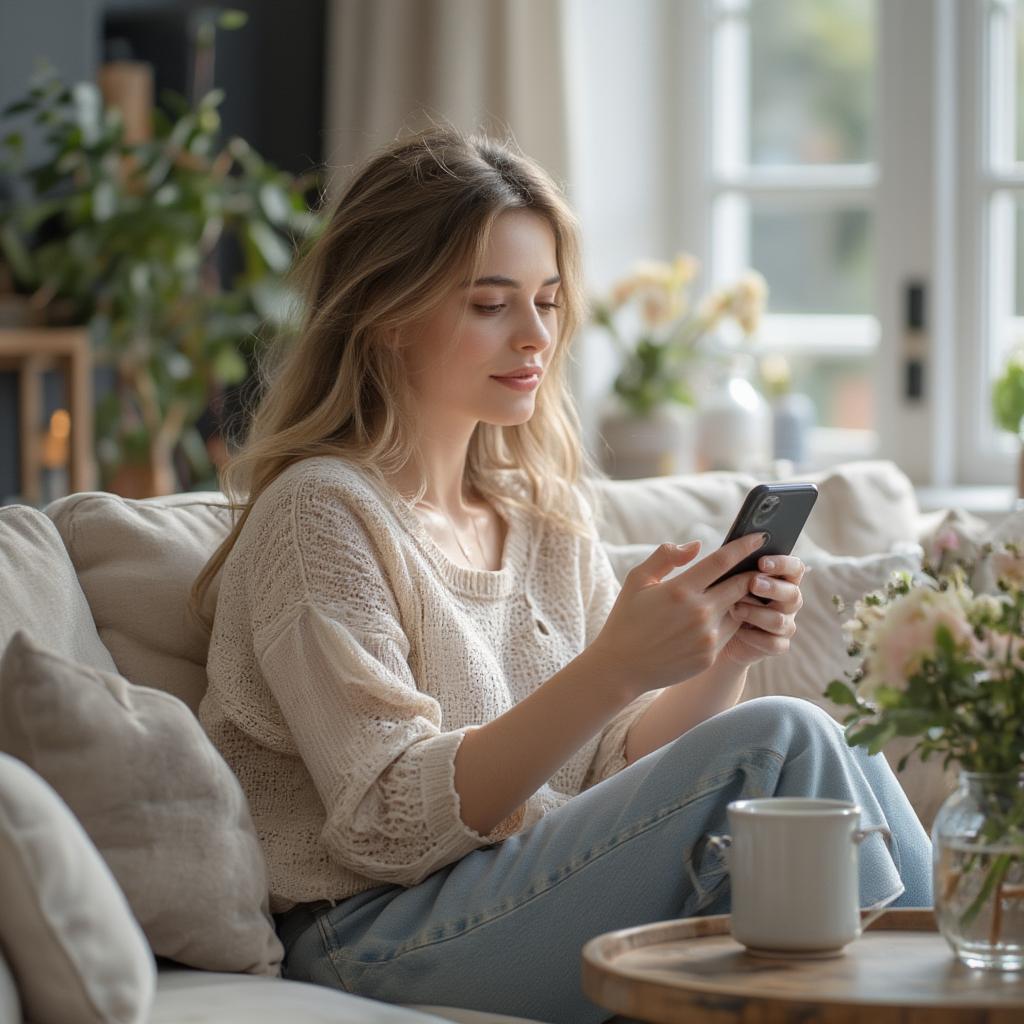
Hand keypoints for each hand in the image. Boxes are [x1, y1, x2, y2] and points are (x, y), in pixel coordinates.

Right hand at [589, 533, 764, 696]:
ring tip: (739, 591)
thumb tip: (697, 546)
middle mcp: (699, 613)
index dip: (744, 546)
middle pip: (741, 585)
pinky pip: (730, 632)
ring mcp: (707, 637)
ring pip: (740, 610)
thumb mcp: (637, 580)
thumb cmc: (626, 619)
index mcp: (680, 590)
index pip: (722, 561)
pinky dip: (730, 620)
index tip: (759, 536)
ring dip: (742, 599)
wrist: (621, 667)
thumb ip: (666, 557)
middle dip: (752, 573)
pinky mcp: (710, 656)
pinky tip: (722, 615)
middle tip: (758, 564)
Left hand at [718, 554, 805, 668]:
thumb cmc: (723, 597)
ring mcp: (785, 625)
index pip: (794, 567)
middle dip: (772, 588)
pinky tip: (738, 631)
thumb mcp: (728, 579)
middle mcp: (788, 601)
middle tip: (752, 583)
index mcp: (782, 580)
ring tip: (735, 609)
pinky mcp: (777, 646)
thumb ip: (736, 565)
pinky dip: (754, 637)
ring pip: (780, 620)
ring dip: (757, 613)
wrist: (716, 634)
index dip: (782, 563)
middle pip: (792, 594)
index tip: (761, 561)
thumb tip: (733, 548)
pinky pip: (773, 643)